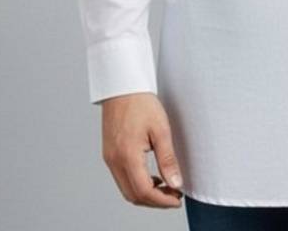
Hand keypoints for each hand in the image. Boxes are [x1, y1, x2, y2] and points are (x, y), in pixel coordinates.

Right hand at [100, 92, 183, 207]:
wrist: (122, 86)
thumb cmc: (141, 102)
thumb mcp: (160, 129)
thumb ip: (167, 159)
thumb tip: (176, 183)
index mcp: (127, 155)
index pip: (144, 191)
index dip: (162, 200)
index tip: (177, 198)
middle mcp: (114, 161)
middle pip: (133, 195)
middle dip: (155, 201)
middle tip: (174, 195)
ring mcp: (109, 158)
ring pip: (126, 189)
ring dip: (146, 193)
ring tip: (166, 186)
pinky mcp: (109, 153)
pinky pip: (122, 178)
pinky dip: (137, 184)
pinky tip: (151, 176)